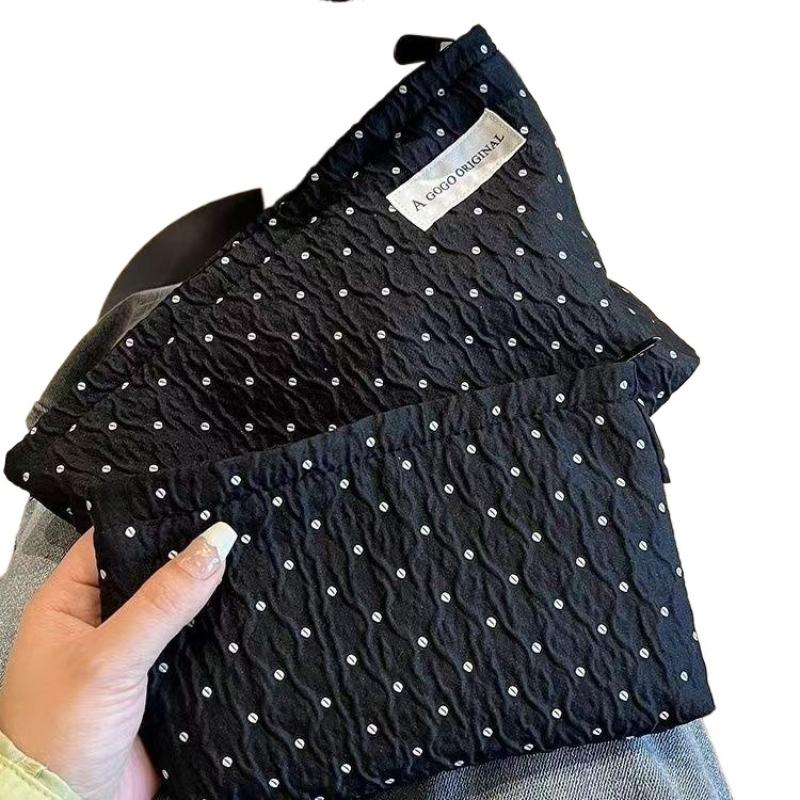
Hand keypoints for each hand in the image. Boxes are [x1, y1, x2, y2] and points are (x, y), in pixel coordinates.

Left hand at [0, 521, 236, 799]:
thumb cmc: (56, 736)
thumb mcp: (109, 658)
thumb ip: (162, 601)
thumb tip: (213, 544)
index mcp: (68, 603)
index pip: (113, 540)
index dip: (154, 519)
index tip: (200, 500)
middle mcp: (100, 623)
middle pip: (152, 573)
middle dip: (190, 557)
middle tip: (235, 530)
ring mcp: (131, 654)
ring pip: (177, 609)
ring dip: (208, 597)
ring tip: (250, 563)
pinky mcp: (160, 683)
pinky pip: (193, 645)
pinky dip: (217, 633)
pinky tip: (245, 616)